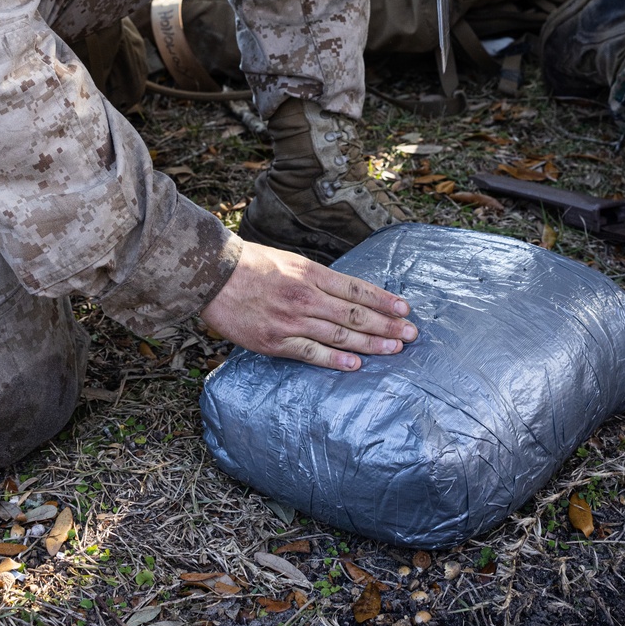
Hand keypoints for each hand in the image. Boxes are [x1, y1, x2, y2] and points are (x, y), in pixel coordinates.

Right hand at [200, 239, 417, 370]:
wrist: (213, 274)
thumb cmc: (249, 264)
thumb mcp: (288, 260)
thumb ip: (315, 277)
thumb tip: (343, 292)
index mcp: (310, 272)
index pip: (356, 289)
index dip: (384, 301)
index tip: (405, 309)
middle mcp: (306, 296)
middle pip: (355, 314)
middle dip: (387, 325)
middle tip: (411, 335)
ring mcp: (291, 320)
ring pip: (339, 336)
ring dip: (370, 344)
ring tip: (394, 350)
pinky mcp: (275, 341)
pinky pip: (311, 353)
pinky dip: (335, 360)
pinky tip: (356, 365)